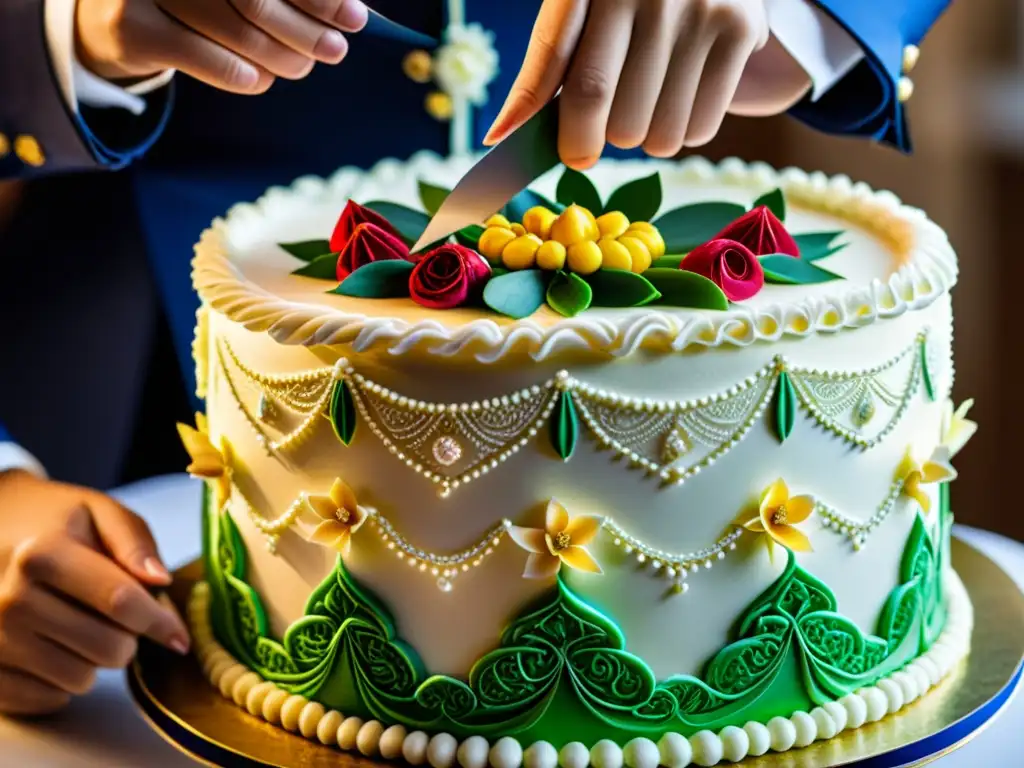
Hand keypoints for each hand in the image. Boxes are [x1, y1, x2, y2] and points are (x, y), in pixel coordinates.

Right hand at [0, 471, 188, 715]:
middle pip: (107, 648)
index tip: (180, 637)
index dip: (161, 622)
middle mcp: (9, 600)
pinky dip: (64, 680)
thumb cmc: (55, 524)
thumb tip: (161, 580)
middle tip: (120, 617)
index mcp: (41, 554)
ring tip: (82, 624)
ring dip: (96, 660)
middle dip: (130, 638)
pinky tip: (56, 647)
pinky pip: (48, 698)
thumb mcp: (100, 512)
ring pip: (81, 679)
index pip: (120, 601)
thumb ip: (134, 543)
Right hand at [74, 0, 369, 93]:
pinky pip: (208, 61)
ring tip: (302, 67)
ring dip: (284, 58)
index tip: (355, 19)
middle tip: (335, 51)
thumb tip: (348, 12)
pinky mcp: (130, 29)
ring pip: (238, 33)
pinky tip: (262, 80)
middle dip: (307, 31)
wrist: (109, 15)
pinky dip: (246, 76)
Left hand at [484, 0, 810, 167]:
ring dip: (643, 140)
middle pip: (614, 117)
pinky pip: (698, 130)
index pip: (570, 74)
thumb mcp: (579, 9)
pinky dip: (682, 134)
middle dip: (602, 139)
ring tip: (647, 101)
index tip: (554, 155)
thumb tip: (500, 134)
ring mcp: (698, 10)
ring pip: (656, 134)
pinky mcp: (738, 30)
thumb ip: (545, 67)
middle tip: (608, 119)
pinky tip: (679, 97)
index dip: (559, 128)